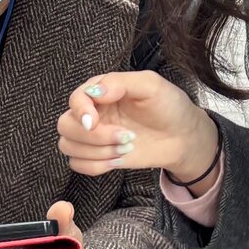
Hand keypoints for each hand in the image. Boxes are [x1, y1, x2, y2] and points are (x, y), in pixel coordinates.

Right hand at [56, 71, 217, 181]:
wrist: (183, 137)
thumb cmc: (169, 106)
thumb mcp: (151, 85)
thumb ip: (121, 82)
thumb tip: (95, 93)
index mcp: (101, 90)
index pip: (74, 99)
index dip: (80, 112)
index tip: (95, 122)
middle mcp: (93, 112)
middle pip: (65, 125)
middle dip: (92, 136)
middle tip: (124, 136)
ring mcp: (94, 136)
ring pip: (68, 146)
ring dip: (97, 152)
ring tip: (125, 147)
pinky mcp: (98, 156)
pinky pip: (78, 165)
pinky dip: (96, 166)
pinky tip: (118, 159)